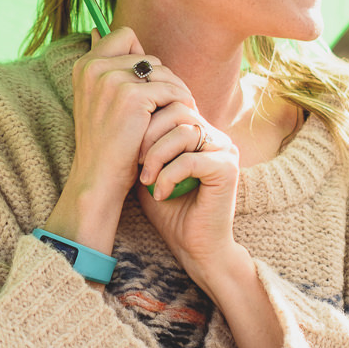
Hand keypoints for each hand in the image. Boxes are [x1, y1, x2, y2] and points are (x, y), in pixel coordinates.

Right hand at [40, 27, 193, 256]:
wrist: (98, 178)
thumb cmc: (103, 143)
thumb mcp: (94, 99)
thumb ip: (101, 66)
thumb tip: (96, 30)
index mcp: (84, 65)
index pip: (125, 36)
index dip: (141, 59)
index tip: (147, 86)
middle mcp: (95, 67)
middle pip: (148, 55)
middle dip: (162, 78)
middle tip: (167, 104)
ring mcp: (112, 80)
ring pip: (162, 70)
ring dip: (175, 90)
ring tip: (176, 111)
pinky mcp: (133, 97)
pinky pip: (171, 89)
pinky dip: (181, 103)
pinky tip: (181, 118)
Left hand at [134, 110, 250, 295]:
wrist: (195, 247)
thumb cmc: (170, 210)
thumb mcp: (148, 170)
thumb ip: (143, 143)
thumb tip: (121, 113)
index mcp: (198, 131)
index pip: (173, 101)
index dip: (148, 114)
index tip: (127, 140)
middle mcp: (215, 135)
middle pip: (178, 109)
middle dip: (148, 133)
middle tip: (134, 161)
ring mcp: (224, 149)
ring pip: (184, 132)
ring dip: (157, 155)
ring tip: (145, 180)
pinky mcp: (227, 168)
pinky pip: (191, 159)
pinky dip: (169, 175)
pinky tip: (160, 193)